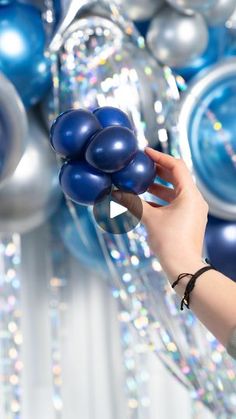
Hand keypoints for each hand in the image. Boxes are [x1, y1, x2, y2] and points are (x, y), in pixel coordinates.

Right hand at [113, 147, 208, 282]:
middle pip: (177, 178)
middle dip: (158, 172)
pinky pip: (175, 204)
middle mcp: (195, 201)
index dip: (160, 157)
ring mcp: (193, 211)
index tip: (145, 152)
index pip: (177, 166)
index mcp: (190, 195)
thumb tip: (114, 193)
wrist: (182, 267)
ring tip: (140, 184)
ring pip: (175, 192)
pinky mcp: (188, 221)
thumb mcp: (149, 219)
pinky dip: (161, 200)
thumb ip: (132, 203)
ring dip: (158, 187)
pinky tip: (145, 202)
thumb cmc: (169, 242)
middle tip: (141, 166)